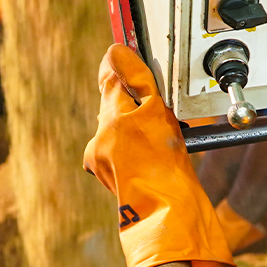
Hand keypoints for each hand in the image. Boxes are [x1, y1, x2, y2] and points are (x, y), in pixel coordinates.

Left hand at [83, 44, 233, 266]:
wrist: (168, 214)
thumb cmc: (165, 167)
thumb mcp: (157, 113)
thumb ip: (139, 79)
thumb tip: (117, 51)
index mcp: (109, 120)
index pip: (108, 77)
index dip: (121, 63)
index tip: (129, 52)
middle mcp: (99, 139)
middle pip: (115, 104)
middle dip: (135, 99)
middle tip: (158, 101)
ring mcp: (102, 161)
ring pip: (120, 128)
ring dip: (137, 124)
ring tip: (161, 132)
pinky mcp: (112, 176)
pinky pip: (123, 150)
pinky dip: (137, 145)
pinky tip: (156, 152)